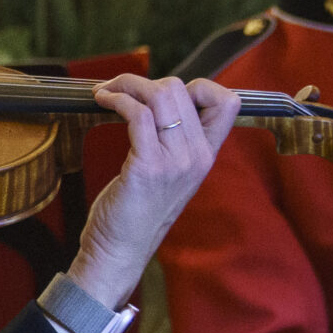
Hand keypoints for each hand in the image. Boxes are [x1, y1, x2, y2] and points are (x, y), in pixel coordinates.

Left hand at [68, 73, 243, 308]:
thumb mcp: (170, 174)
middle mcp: (198, 156)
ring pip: (160, 95)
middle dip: (143, 81)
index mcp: (207, 155)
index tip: (163, 94)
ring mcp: (175, 162)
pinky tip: (102, 102)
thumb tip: (157, 102)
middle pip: (182, 89)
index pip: (229, 103)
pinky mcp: (147, 166)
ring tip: (106, 92)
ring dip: (126, 85)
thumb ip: (174, 142)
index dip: (200, 85)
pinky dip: (116, 99)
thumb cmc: (137, 211)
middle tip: (118, 90)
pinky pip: (136, 114)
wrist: (121, 251)